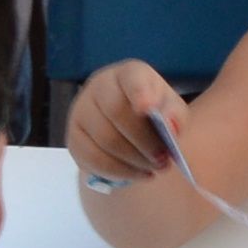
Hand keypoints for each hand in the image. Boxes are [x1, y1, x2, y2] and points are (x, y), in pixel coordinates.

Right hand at [65, 57, 192, 194]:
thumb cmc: (153, 113)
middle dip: (144, 141)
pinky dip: (119, 172)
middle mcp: (99, 86)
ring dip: (134, 160)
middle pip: (117, 112)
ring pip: (105, 139)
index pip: (131, 77)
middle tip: (163, 160)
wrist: (124, 127)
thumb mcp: (170, 109)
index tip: (148, 108)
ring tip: (153, 168)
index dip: (139, 92)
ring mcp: (81, 111)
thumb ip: (174, 115)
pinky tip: (137, 174)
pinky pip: (93, 159)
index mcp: (129, 74)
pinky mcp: (73, 138)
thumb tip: (170, 126)